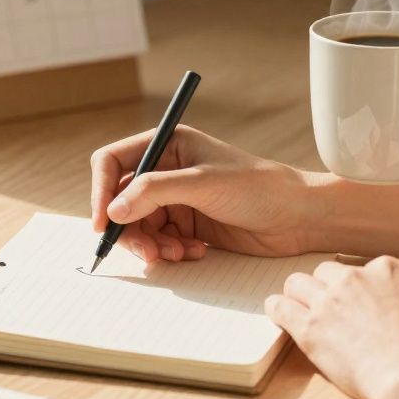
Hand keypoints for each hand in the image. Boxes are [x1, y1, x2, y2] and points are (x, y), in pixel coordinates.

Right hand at [90, 125, 320, 261]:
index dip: (100, 191)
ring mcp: (177, 199)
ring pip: (139, 227)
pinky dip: (170, 251)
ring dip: (152, 245)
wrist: (298, 216)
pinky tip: (195, 252)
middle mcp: (166, 170)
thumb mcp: (203, 183)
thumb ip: (154, 192)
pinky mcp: (188, 225)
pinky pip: (160, 242)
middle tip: (147, 253)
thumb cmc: (258, 187)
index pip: (112, 163)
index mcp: (167, 144)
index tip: (102, 223)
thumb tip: (113, 210)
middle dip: (130, 229)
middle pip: (121, 201)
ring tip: (177, 253)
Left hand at [265, 256, 398, 398]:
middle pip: (326, 272)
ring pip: (298, 283)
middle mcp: (354, 278)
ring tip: (298, 308)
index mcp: (388, 269)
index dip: (359, 288)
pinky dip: (278, 309)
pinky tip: (279, 314)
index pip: (363, 269)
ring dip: (298, 295)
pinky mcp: (310, 329)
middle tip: (328, 308)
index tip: (359, 302)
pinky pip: (280, 307)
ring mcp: (329, 301)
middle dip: (326, 288)